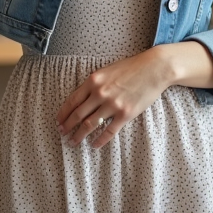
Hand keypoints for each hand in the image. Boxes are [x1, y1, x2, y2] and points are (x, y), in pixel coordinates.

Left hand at [56, 45, 172, 149]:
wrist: (154, 69)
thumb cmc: (130, 68)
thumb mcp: (106, 70)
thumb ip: (93, 84)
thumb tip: (81, 99)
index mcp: (93, 81)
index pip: (72, 101)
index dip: (63, 113)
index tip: (57, 122)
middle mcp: (100, 93)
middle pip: (78, 114)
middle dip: (67, 126)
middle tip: (62, 134)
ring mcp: (113, 104)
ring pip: (90, 125)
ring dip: (79, 135)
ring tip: (73, 142)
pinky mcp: (126, 114)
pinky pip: (109, 131)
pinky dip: (100, 140)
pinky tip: (94, 145)